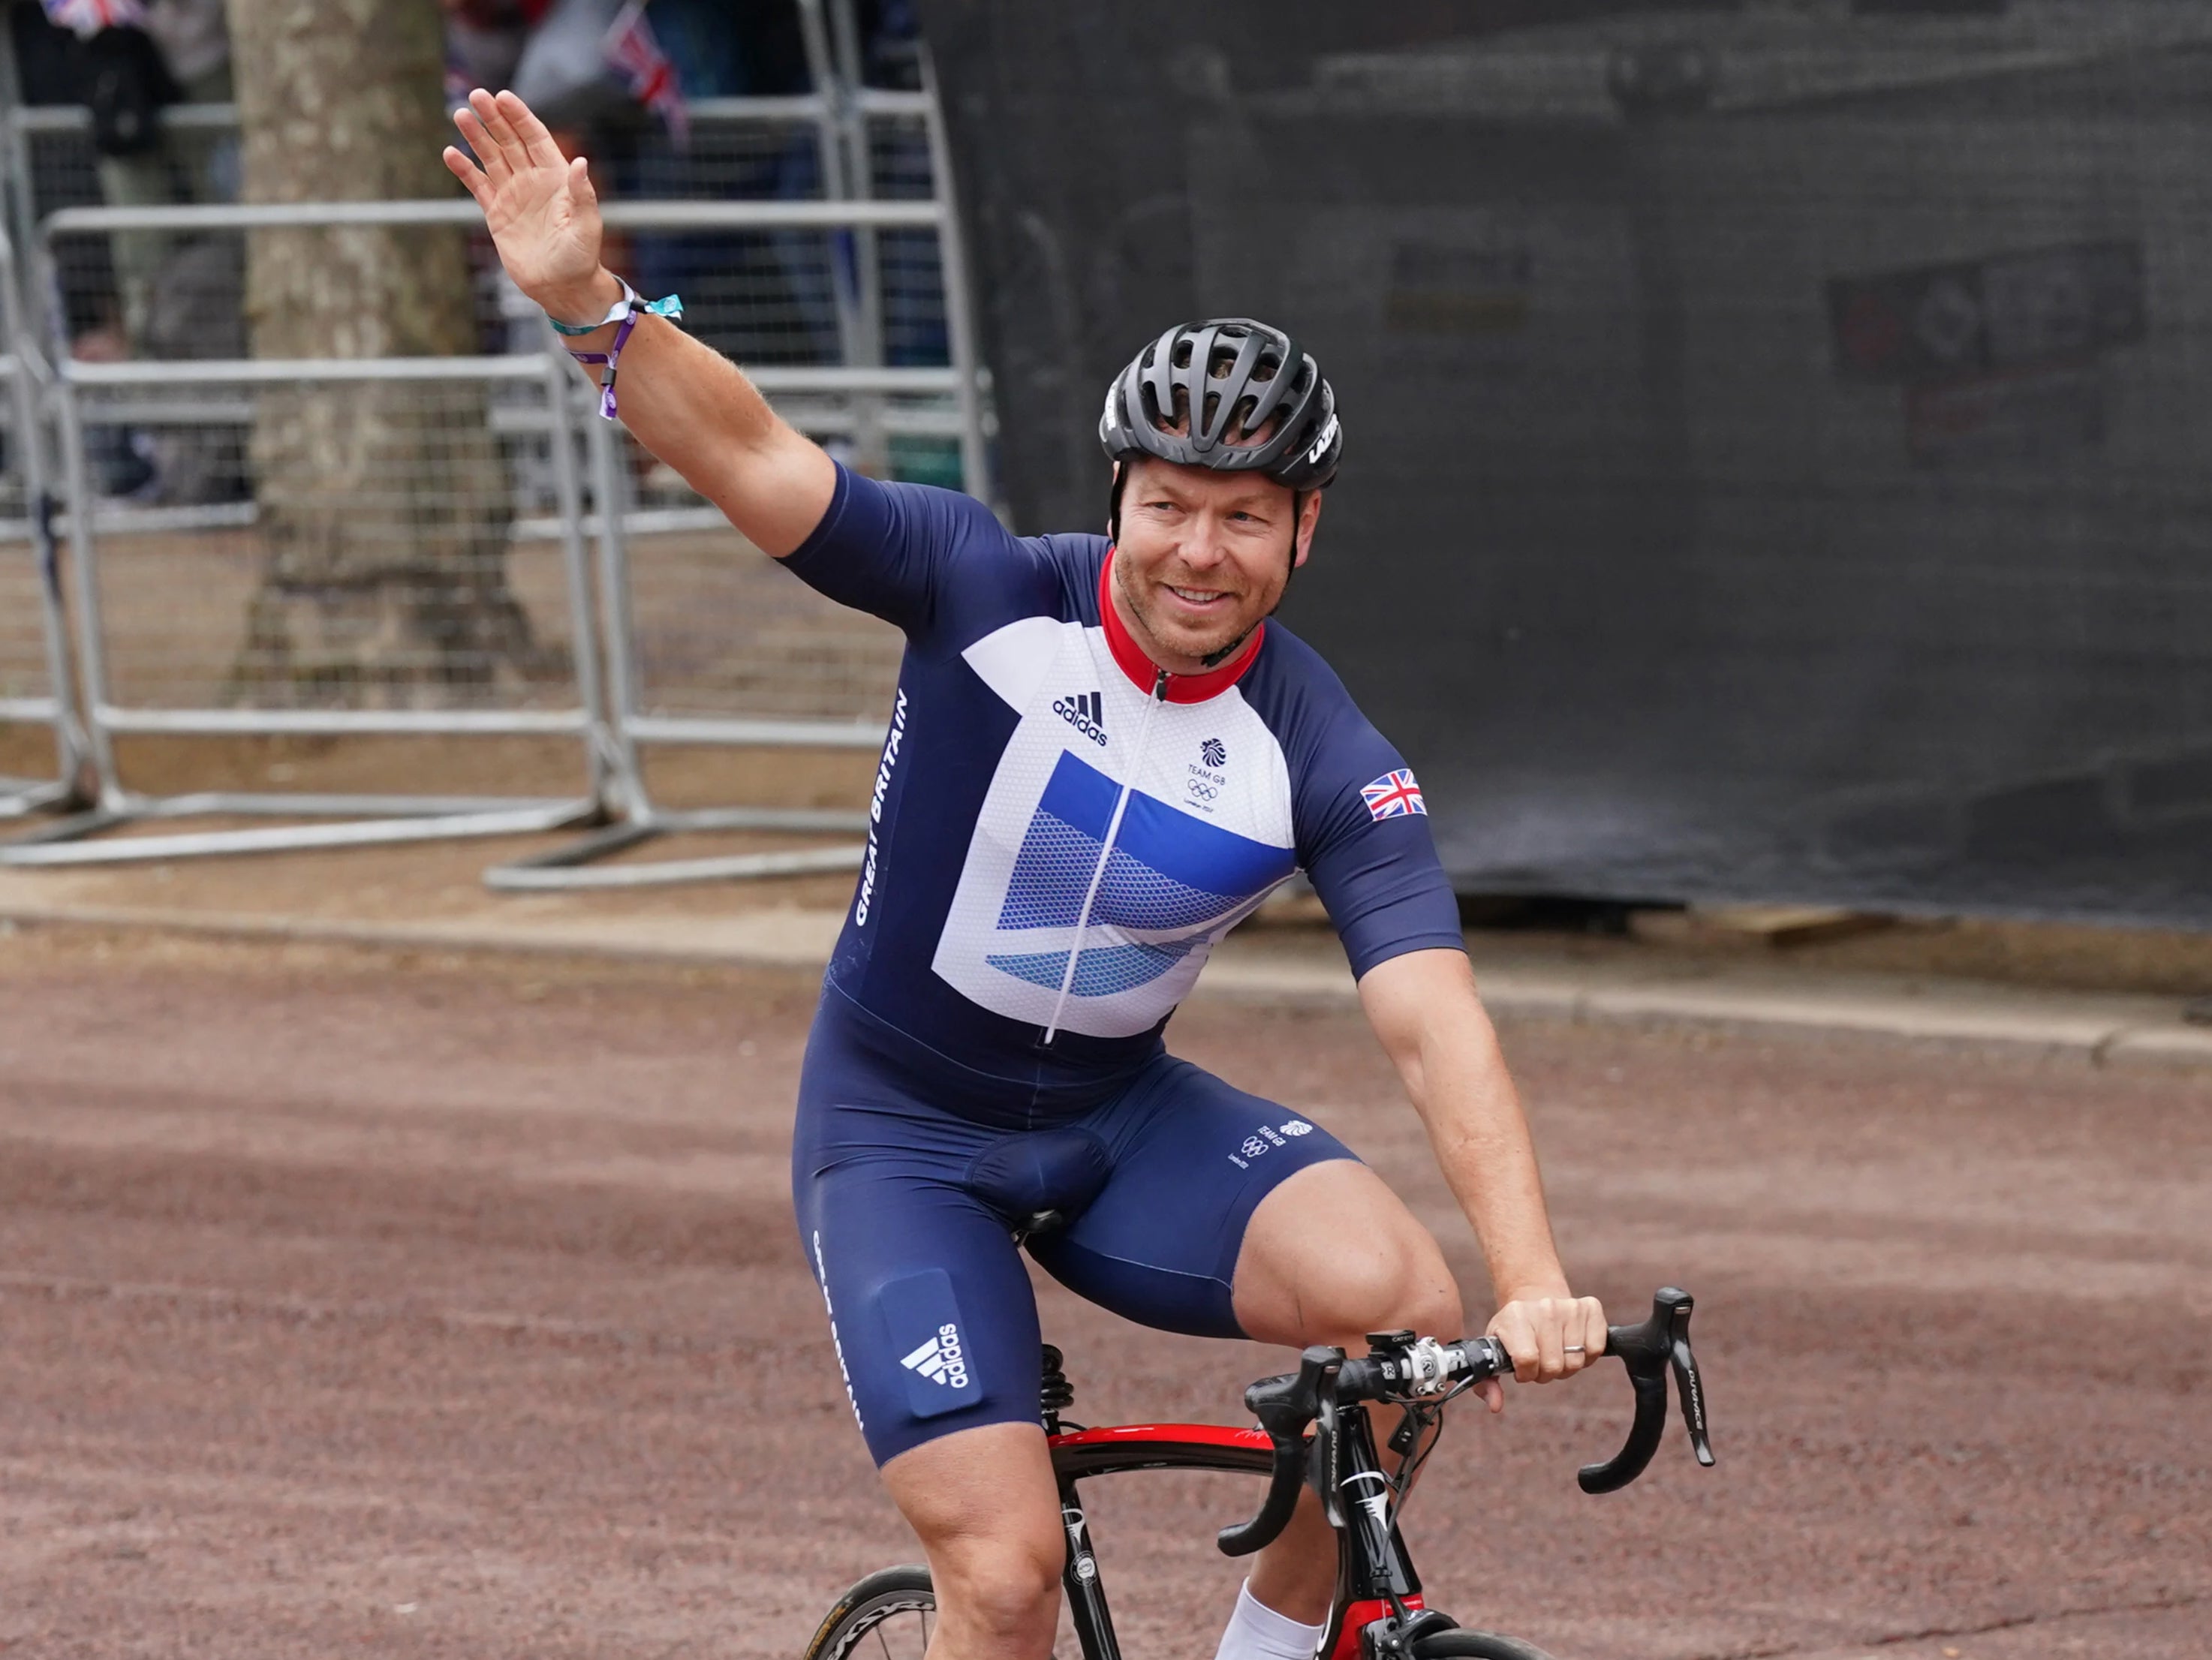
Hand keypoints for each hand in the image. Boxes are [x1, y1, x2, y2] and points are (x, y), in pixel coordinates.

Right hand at [442, 88, 613, 321]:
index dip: (520, 117)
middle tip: (476, 95)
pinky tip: (450, 153)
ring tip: (460, 114)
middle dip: (494, 118)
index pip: (535, 137)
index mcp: (556, 177)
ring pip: (491, 157)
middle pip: (510, 140)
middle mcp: (533, 180)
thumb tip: (580, 162)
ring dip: (476, 136)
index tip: (504, 97)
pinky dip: (464, 170)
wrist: (562, 287)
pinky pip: (478, 185)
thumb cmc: (581, 256)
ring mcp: (513, 194)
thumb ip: (581, 194)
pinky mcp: (496, 212)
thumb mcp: (586, 225)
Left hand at [1475, 1289, 1606, 1412]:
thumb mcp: (1494, 1351)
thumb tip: (1495, 1405)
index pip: (1528, 1359)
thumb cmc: (1513, 1331)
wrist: (1533, 1297)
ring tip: (1555, 1352)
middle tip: (1540, 1360)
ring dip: (1566, 1366)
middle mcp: (1544, 1307)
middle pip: (1554, 1365)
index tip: (1523, 1369)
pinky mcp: (1591, 1307)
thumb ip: (1487, 1382)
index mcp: (1515, 1316)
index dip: (1527, 1374)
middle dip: (1546, 1373)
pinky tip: (1572, 1345)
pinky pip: (1596, 1349)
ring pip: (1576, 1362)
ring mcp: (1570, 1306)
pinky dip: (1586, 1357)